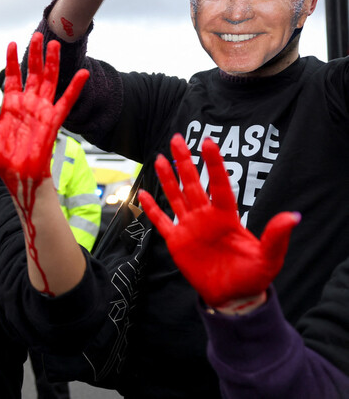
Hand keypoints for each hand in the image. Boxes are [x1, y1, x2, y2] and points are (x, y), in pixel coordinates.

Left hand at [0, 32, 87, 205]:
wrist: (17, 177)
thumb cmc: (2, 160)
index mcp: (11, 106)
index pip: (12, 77)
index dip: (12, 60)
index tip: (12, 44)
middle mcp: (28, 105)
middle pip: (33, 73)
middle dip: (35, 54)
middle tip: (37, 35)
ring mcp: (41, 111)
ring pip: (49, 81)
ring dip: (52, 63)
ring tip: (54, 45)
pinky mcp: (53, 121)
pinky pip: (66, 101)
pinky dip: (75, 87)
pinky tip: (82, 73)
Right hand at [138, 134, 299, 307]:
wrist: (233, 297)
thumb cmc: (253, 276)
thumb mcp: (269, 258)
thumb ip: (276, 236)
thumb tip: (293, 216)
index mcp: (227, 217)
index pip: (220, 185)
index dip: (214, 165)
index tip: (208, 143)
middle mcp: (206, 217)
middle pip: (193, 184)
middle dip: (186, 162)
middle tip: (178, 139)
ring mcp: (190, 228)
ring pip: (176, 197)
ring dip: (168, 179)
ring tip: (160, 159)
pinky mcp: (177, 242)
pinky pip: (162, 222)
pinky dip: (152, 209)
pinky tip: (144, 194)